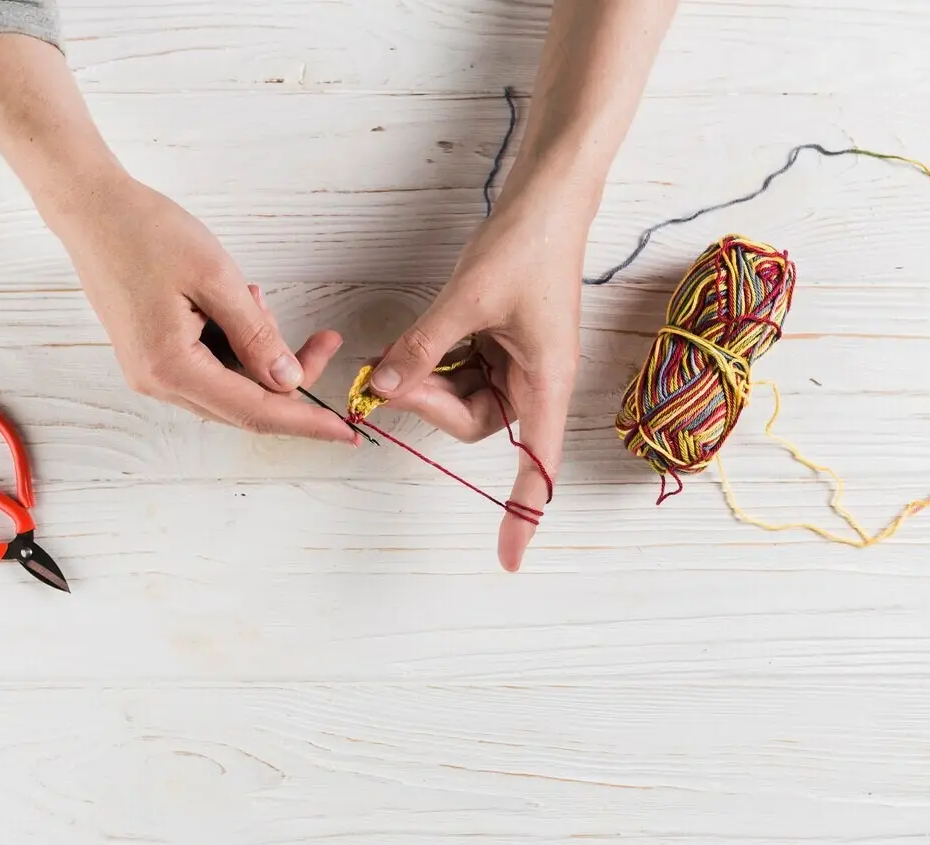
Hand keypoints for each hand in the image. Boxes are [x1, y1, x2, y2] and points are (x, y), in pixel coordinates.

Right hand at [51, 172, 357, 441]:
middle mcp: (157, 383)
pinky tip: (237, 304)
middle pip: (245, 405)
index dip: (306, 421)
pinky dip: (237, 345)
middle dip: (291, 378)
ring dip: (260, 354)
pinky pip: (211, 368)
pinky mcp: (152, 357)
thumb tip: (288, 380)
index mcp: (171, 368)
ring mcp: (151, 373)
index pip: (255, 411)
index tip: (347, 430)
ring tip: (254, 297)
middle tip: (325, 341)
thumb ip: (256, 335)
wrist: (90, 208)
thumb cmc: (145, 232)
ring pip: (231, 387)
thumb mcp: (215, 278)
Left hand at [366, 189, 584, 570]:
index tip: (508, 561)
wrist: (547, 198)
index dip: (522, 514)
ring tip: (388, 357)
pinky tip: (408, 343)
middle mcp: (534, 379)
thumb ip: (424, 346)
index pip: (538, 466)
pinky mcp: (498, 340)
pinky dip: (429, 360)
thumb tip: (382, 385)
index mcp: (546, 381)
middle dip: (427, 405)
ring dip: (422, 381)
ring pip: (459, 395)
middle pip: (474, 422)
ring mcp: (515, 360)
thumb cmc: (526, 245)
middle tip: (383, 377)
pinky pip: (458, 367)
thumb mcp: (469, 297)